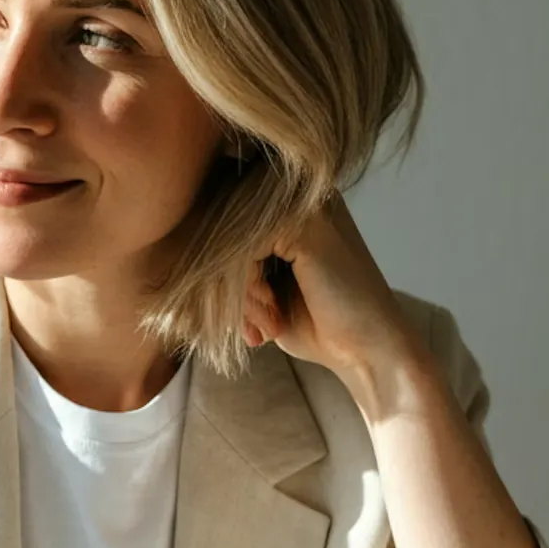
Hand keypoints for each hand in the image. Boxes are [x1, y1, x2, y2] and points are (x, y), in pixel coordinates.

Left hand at [241, 193, 431, 417]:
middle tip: (252, 326)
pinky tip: (272, 318)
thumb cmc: (319, 326)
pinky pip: (242, 252)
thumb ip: (234, 264)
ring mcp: (303, 206)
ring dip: (237, 294)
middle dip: (226, 285)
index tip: (242, 317)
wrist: (369, 353)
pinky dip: (246, 293)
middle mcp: (298, 195)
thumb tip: (179, 251)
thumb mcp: (263, 290)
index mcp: (290, 206)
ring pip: (229, 243)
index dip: (222, 273)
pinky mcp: (304, 226)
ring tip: (263, 325)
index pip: (223, 221)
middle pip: (222, 229)